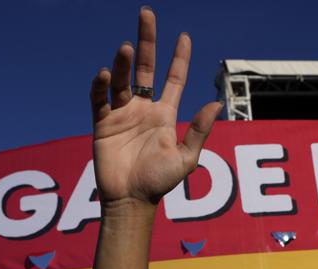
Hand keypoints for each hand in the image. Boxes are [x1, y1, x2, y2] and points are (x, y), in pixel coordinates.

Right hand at [90, 7, 220, 206]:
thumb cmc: (159, 183)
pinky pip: (100, 98)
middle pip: (146, 67)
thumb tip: (216, 102)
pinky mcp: (103, 123)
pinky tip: (106, 75)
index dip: (179, 58)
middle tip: (146, 13)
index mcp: (164, 114)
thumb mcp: (185, 157)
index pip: (173, 79)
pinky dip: (101, 85)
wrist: (131, 201)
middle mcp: (143, 108)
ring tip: (128, 48)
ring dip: (124, 62)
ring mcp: (122, 114)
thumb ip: (198, 130)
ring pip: (123, 79)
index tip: (184, 36)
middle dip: (148, 40)